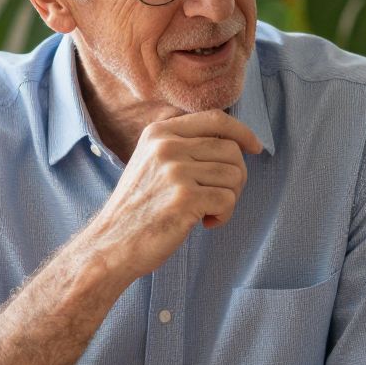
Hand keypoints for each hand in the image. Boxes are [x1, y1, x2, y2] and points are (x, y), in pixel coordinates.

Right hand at [83, 111, 262, 280]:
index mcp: (159, 132)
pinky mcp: (184, 198)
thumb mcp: (151, 163)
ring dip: (229, 199)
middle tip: (219, 198)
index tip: (255, 147)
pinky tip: (205, 223)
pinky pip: (228, 200)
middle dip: (236, 176)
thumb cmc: (137, 209)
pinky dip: (224, 215)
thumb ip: (183, 146)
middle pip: (231, 150)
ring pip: (235, 175)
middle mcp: (166, 146)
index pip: (216, 119)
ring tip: (207, 212)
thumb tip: (235, 141)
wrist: (110, 245)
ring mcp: (174, 171)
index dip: (242, 132)